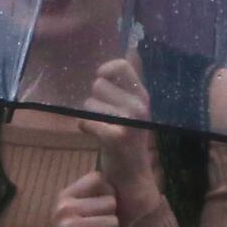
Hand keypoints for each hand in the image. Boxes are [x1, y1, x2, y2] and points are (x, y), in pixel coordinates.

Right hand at [31, 170, 121, 226]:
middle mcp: (66, 208)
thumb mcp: (69, 212)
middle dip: (109, 218)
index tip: (101, 207)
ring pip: (113, 223)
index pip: (98, 178)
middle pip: (111, 202)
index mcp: (65, 196)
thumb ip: (89, 198)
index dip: (107, 192)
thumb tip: (119, 188)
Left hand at [80, 56, 161, 211]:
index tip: (100, 79)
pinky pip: (85, 121)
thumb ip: (127, 85)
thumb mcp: (132, 109)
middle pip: (99, 85)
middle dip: (93, 100)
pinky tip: (93, 134)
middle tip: (103, 116)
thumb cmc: (127, 141)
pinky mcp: (116, 137)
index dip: (105, 69)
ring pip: (89, 103)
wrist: (132, 177)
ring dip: (89, 115)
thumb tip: (131, 49)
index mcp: (142, 96)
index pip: (122, 66)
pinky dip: (84, 127)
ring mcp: (129, 121)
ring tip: (101, 128)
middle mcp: (139, 105)